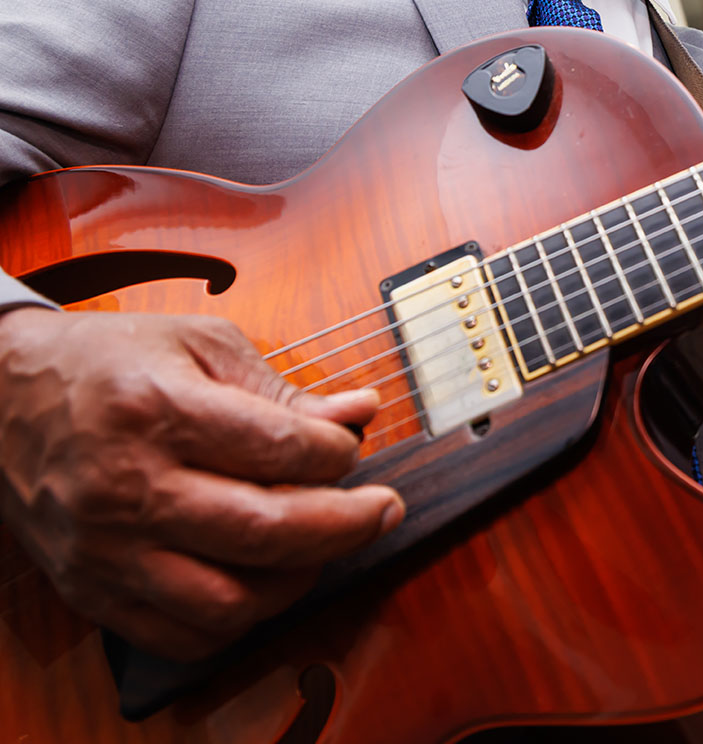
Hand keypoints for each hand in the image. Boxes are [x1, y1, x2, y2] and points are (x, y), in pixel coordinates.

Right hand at [0, 307, 404, 660]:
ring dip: (298, 579)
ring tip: (324, 543)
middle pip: (264, 531)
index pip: (277, 449)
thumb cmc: (109, 362)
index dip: (337, 453)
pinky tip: (266, 579)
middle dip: (346, 524)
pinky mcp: (92, 591)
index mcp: (157, 410)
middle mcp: (127, 487)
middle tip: (384, 509)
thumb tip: (360, 411)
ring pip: (229, 600)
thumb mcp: (199, 345)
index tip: (354, 446)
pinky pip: (182, 636)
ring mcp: (106, 550)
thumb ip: (283, 387)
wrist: (1, 398)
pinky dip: (239, 619)